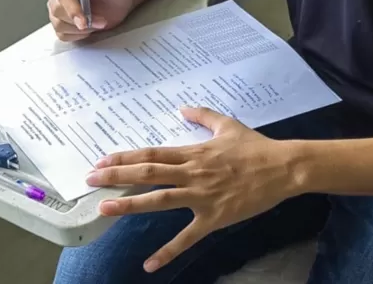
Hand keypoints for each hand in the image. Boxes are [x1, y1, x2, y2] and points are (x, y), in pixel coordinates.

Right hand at [47, 0, 133, 41]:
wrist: (121, 1)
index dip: (72, 9)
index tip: (83, 21)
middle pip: (57, 11)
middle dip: (81, 19)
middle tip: (101, 20)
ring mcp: (57, 9)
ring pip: (59, 25)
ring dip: (82, 28)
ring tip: (99, 21)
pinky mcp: (61, 23)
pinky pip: (63, 35)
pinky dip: (79, 35)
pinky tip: (90, 27)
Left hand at [85, 107, 300, 273]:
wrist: (282, 167)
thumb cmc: (255, 146)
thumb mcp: (228, 125)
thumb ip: (203, 116)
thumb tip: (182, 109)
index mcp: (195, 152)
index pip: (153, 154)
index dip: (126, 157)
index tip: (102, 159)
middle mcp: (193, 173)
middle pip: (148, 173)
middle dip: (117, 176)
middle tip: (90, 179)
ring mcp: (202, 196)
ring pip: (159, 200)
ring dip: (129, 205)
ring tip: (103, 209)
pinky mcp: (214, 217)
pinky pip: (187, 236)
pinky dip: (168, 251)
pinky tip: (149, 265)